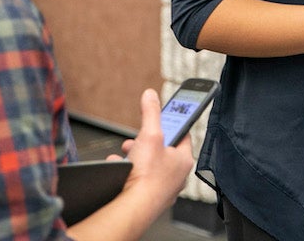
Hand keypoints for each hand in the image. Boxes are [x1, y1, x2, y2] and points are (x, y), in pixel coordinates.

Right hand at [114, 89, 193, 206]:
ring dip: (135, 157)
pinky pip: (140, 180)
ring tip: (126, 154)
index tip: (162, 117)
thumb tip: (151, 95)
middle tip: (137, 138)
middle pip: (163, 150)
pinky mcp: (150, 198)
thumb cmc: (146, 175)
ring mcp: (164, 189)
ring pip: (150, 166)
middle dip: (146, 141)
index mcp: (184, 159)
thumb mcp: (149, 134)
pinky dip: (128, 172)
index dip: (171, 123)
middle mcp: (178, 175)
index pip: (182, 134)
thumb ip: (151, 112)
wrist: (133, 208)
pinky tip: (120, 169)